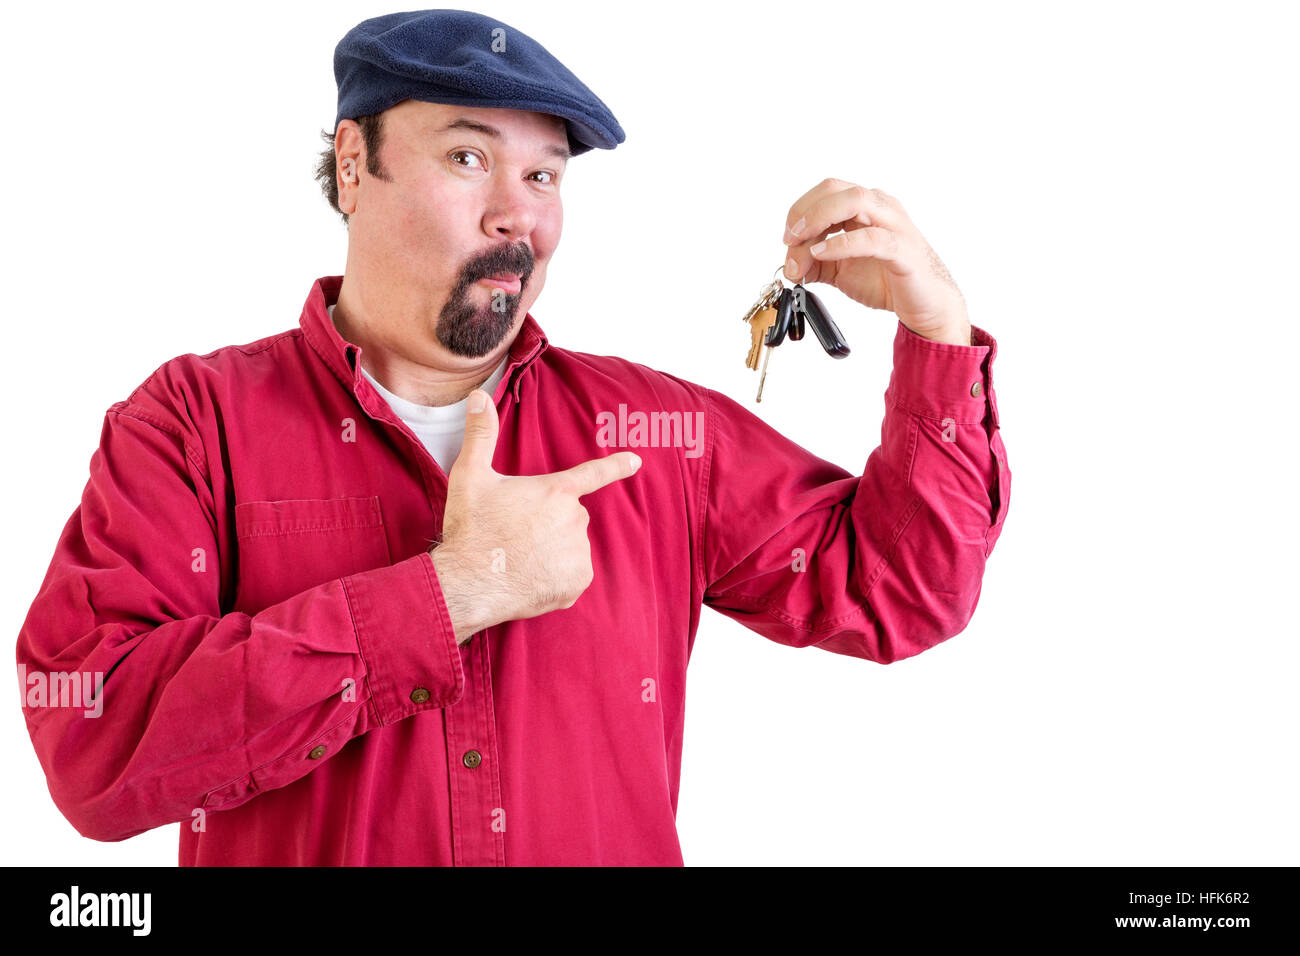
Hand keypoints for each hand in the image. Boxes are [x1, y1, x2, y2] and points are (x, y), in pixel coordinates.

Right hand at [430, 390, 640, 642]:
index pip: (592, 473)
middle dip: (548, 524)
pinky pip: (571, 575)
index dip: (615, 466)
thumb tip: (478, 396)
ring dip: (551, 552)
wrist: (469, 584)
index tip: (635, 462)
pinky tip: (530, 579)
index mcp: (555, 491)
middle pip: (568, 517)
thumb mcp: (469, 476)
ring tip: (518, 558)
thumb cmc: (471, 529)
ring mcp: (579, 552)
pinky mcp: (577, 582)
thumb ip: (480, 434)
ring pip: (569, 547)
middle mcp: (574, 520)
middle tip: (514, 534)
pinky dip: (555, 578)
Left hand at [781, 179, 970, 345]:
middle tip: (790, 238)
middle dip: (804, 211)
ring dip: (818, 219)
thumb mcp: (840, 271)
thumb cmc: (888, 279)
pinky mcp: (902, 250)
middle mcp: (880, 207)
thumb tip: (790, 265)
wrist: (926, 304)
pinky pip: (870, 238)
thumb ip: (814, 265)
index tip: (787, 237)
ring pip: (854, 201)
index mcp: (866, 206)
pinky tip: (821, 254)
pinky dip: (840, 244)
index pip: (826, 191)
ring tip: (802, 244)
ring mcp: (894, 225)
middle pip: (834, 189)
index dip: (800, 210)